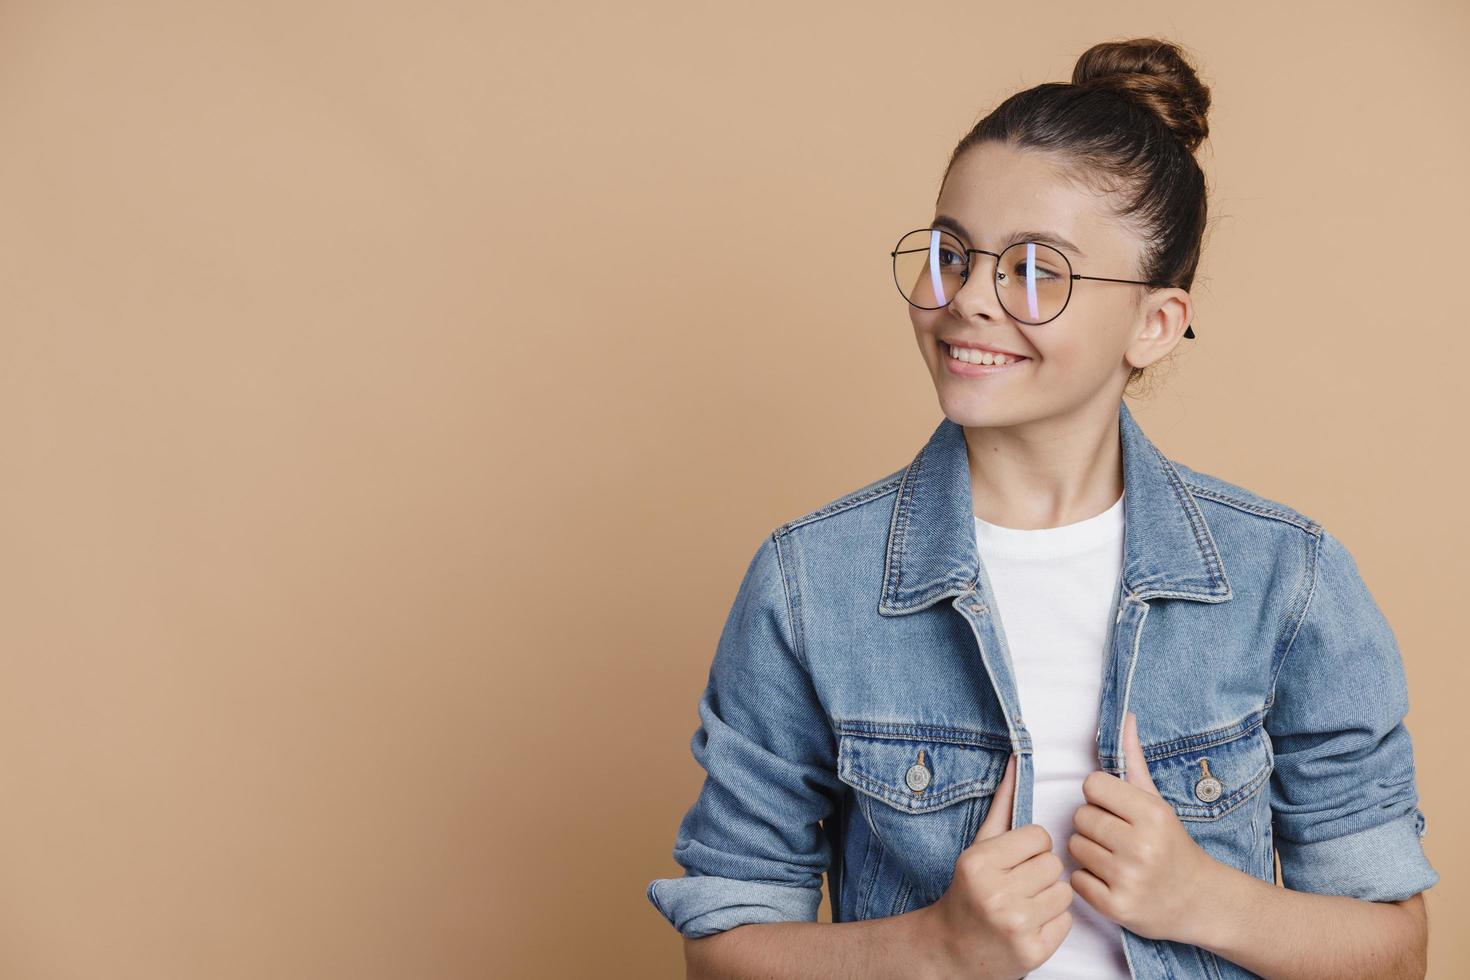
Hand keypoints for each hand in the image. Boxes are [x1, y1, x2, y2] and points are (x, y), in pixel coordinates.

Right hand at [914, 753, 1073, 978]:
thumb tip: (1017, 760)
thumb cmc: (969, 890)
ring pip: (1065, 892)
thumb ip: (1002, 805)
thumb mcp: (979, 847)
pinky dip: (1053, 922)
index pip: (1039, 837)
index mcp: (980, 863)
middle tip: (1021, 883)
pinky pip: (1067, 921)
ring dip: (1051, 896)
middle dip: (1042, 872)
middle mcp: (996, 895)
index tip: (1015, 859)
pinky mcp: (1032, 952)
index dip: (1031, 847)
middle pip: (1054, 865)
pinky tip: (1031, 924)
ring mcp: (1015, 926)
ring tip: (1027, 903)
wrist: (952, 949)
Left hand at [1066, 711, 1217, 944]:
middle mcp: (1141, 846)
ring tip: (1113, 858)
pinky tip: (1110, 880)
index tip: (1115, 809)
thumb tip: (1125, 716)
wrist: (1199, 901)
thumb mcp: (1156, 801)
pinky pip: (1076, 880)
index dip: (1099, 796)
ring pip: (1075, 847)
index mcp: (1152, 814)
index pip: (1092, 785)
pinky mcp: (1117, 908)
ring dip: (1088, 851)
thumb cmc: (1171, 844)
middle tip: (1115, 836)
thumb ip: (1134, 760)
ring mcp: (1128, 879)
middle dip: (1092, 824)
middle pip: (1080, 816)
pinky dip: (1088, 881)